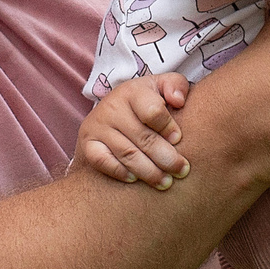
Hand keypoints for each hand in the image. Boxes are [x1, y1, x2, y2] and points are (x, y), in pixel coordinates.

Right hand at [78, 74, 190, 189]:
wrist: (112, 111)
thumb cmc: (147, 101)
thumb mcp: (162, 86)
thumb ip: (176, 86)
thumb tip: (178, 100)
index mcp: (133, 92)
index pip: (153, 111)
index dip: (168, 128)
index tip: (179, 140)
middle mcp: (112, 107)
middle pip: (143, 137)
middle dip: (166, 158)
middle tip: (181, 171)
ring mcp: (98, 126)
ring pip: (127, 153)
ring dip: (149, 172)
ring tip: (166, 182)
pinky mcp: (88, 143)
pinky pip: (102, 161)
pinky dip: (120, 172)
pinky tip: (135, 179)